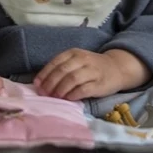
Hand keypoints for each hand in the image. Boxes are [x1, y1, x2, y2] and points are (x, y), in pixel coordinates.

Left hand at [34, 48, 149, 101]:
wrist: (116, 68)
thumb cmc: (91, 67)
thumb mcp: (76, 62)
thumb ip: (61, 69)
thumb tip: (41, 83)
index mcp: (74, 53)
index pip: (55, 62)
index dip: (44, 74)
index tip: (37, 85)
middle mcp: (83, 59)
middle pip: (62, 71)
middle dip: (50, 83)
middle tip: (44, 94)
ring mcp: (92, 71)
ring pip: (72, 79)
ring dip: (60, 89)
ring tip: (55, 97)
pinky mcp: (99, 83)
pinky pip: (83, 89)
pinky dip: (73, 95)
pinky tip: (68, 99)